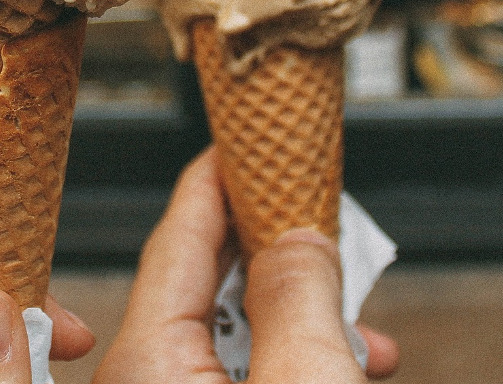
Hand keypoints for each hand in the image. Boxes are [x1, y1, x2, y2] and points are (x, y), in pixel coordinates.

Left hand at [92, 147, 398, 382]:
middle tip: (314, 211)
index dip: (215, 181)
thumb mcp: (307, 383)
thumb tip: (297, 238)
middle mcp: (145, 383)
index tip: (242, 142)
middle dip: (268, 248)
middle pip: (202, 284)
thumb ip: (299, 299)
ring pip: (228, 336)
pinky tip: (349, 362)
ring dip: (295, 316)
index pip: (176, 239)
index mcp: (146, 362)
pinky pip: (238, 377)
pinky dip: (291, 360)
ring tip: (357, 317)